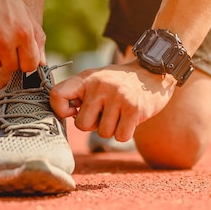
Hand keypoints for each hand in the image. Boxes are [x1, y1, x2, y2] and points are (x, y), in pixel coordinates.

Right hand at [0, 0, 45, 72]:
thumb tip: (42, 62)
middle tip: (3, 38)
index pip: (30, 65)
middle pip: (11, 67)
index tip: (22, 53)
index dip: (27, 60)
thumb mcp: (23, 12)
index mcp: (22, 33)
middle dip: (10, 56)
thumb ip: (36, 38)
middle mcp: (2, 41)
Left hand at [50, 61, 175, 141]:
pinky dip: (125, 133)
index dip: (61, 110)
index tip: (73, 111)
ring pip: (103, 133)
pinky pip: (120, 137)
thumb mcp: (97, 80)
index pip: (57, 95)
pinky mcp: (135, 109)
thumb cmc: (120, 82)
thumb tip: (67, 115)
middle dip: (94, 125)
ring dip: (112, 128)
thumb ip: (80, 95)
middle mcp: (100, 86)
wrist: (153, 72)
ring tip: (121, 112)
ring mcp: (118, 97)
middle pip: (82, 124)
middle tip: (106, 113)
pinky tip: (131, 119)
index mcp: (87, 78)